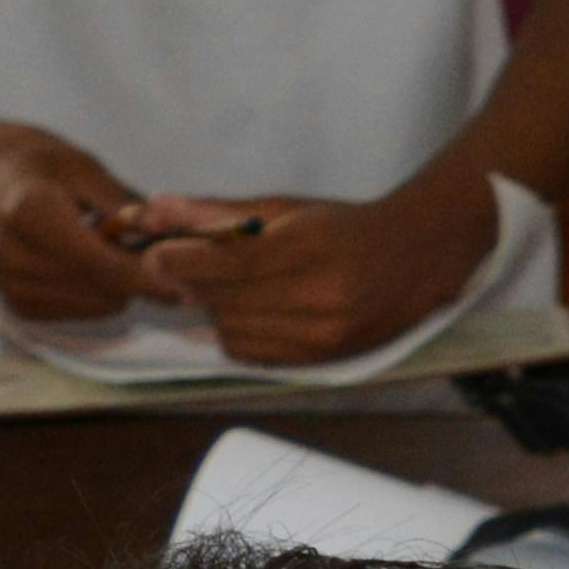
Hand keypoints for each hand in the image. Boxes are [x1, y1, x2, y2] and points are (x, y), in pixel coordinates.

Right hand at [0, 111, 160, 323]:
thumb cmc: (20, 157)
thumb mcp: (76, 164)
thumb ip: (121, 202)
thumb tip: (164, 230)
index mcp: (38, 219)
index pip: (111, 270)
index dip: (154, 281)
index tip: (184, 282)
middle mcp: (23, 262)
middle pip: (110, 294)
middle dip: (135, 276)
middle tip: (137, 245)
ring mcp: (16, 288)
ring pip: (98, 307)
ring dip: (114, 285)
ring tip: (102, 247)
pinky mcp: (17, 305)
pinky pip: (77, 312)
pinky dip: (92, 293)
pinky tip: (80, 261)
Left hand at [120, 186, 493, 367]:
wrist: (414, 260)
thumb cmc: (345, 226)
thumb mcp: (283, 208)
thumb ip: (217, 212)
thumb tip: (154, 209)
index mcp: (307, 247)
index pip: (227, 262)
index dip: (182, 260)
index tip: (154, 253)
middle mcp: (317, 297)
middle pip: (224, 299)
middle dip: (191, 284)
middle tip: (176, 266)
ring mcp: (320, 335)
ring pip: (232, 330)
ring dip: (214, 309)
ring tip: (219, 287)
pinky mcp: (320, 360)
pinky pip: (252, 352)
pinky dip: (236, 332)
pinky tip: (246, 311)